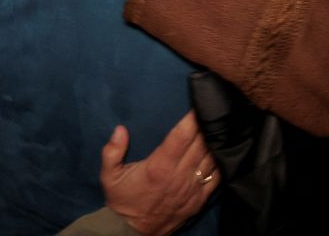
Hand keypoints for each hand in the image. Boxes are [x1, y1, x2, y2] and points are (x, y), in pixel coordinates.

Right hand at [101, 111, 219, 235]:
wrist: (132, 233)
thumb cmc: (122, 200)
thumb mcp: (109, 176)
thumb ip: (112, 151)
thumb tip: (120, 129)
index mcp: (158, 167)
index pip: (181, 137)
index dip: (191, 119)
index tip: (197, 104)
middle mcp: (178, 176)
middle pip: (200, 143)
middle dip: (205, 125)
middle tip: (209, 109)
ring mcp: (191, 189)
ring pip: (211, 158)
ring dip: (214, 141)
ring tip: (216, 125)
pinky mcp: (199, 200)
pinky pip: (216, 176)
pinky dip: (220, 161)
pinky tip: (220, 150)